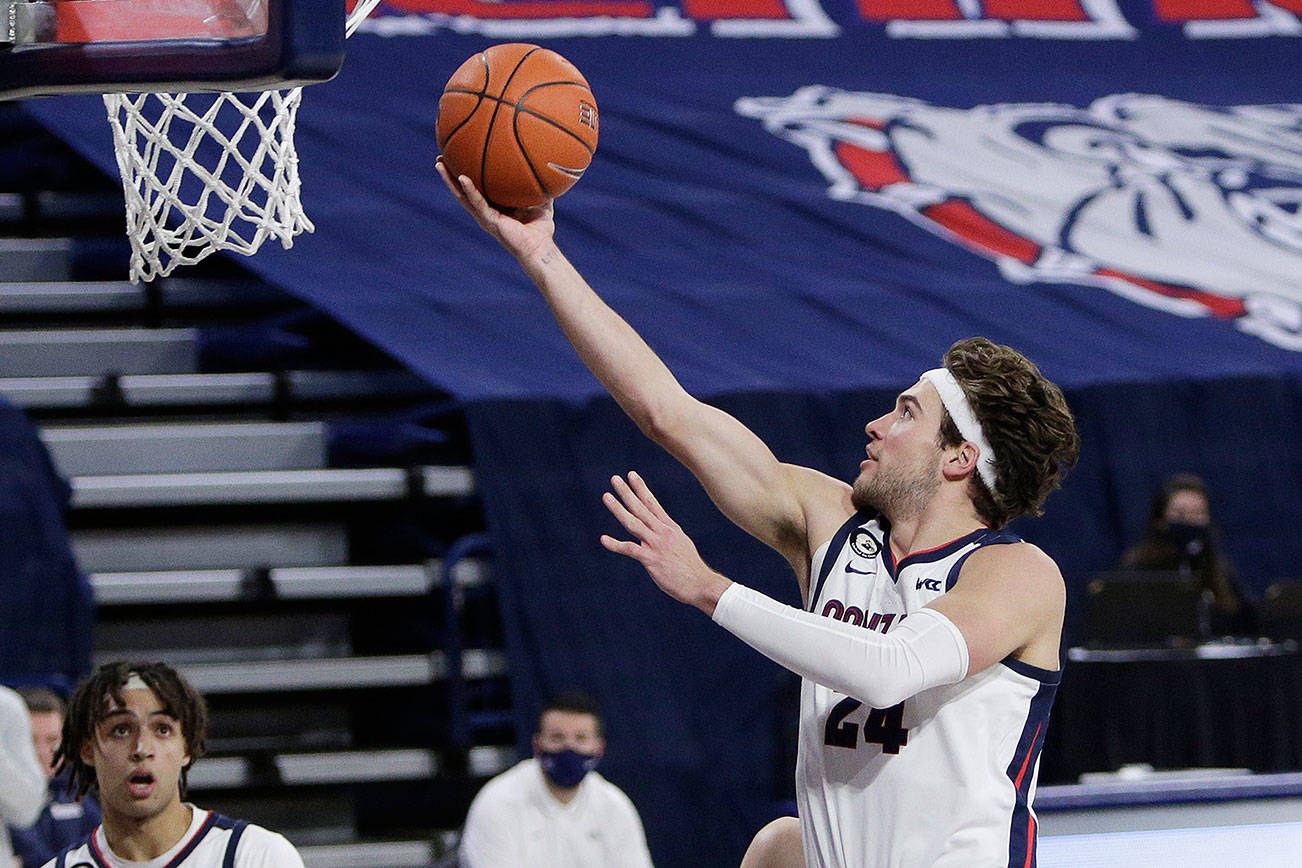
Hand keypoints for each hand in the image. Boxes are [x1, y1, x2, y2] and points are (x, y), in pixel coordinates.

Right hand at [436, 157, 555, 262]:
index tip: (458, 156)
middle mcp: (486, 211)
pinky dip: (469, 190)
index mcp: (495, 206)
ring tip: (440, 164)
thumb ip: (539, 185)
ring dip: (450, 180)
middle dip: (450, 174)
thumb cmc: (541, 229)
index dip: (466, 173)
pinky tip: (462, 177)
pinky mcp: (489, 221)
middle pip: (462, 190)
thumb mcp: (541, 200)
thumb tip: (547, 166)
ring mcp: (485, 216)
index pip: (476, 187)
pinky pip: (477, 203)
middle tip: (440, 158)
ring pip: (462, 196)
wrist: (540, 248)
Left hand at [601, 472, 731, 614]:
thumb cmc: (691, 568)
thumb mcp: (681, 544)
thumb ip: (667, 536)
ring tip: (606, 496)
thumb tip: (657, 532)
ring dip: (618, 509)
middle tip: (614, 478)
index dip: (641, 488)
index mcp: (670, 527)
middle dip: (627, 492)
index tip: (631, 475)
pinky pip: (630, 549)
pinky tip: (603, 539)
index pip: (652, 503)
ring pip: (633, 523)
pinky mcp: (652, 559)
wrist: (701, 584)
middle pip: (641, 508)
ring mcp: (657, 545)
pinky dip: (616, 544)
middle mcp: (663, 532)